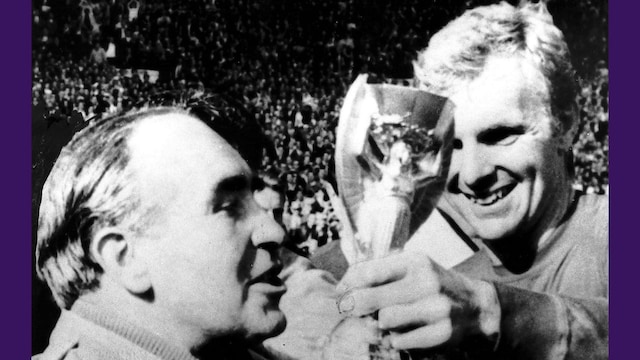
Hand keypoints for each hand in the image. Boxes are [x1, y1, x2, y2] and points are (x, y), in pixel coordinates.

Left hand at [336, 251, 500, 351]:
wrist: (476, 304)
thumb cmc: (433, 283)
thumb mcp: (413, 267)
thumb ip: (382, 271)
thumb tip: (345, 285)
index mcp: (415, 261)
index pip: (369, 271)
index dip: (348, 284)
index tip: (341, 292)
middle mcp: (425, 282)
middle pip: (370, 298)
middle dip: (354, 306)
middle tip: (349, 310)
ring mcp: (436, 308)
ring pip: (384, 320)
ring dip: (379, 323)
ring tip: (384, 321)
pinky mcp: (442, 332)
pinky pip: (401, 340)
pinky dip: (395, 338)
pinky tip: (401, 333)